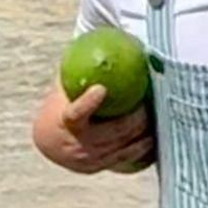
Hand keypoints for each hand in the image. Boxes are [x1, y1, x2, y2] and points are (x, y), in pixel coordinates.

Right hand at [32, 81, 153, 175]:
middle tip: (149, 102)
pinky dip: (144, 147)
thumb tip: (95, 41)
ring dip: (144, 132)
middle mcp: (79, 144)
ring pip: (125, 145)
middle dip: (135, 118)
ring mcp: (92, 159)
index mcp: (65, 123)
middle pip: (113, 132)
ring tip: (158, 116)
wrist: (50, 143)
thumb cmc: (60, 107)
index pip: (76, 113)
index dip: (88, 103)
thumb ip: (76, 73)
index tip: (101, 89)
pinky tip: (156, 136)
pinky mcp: (102, 166)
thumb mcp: (62, 91)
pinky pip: (129, 158)